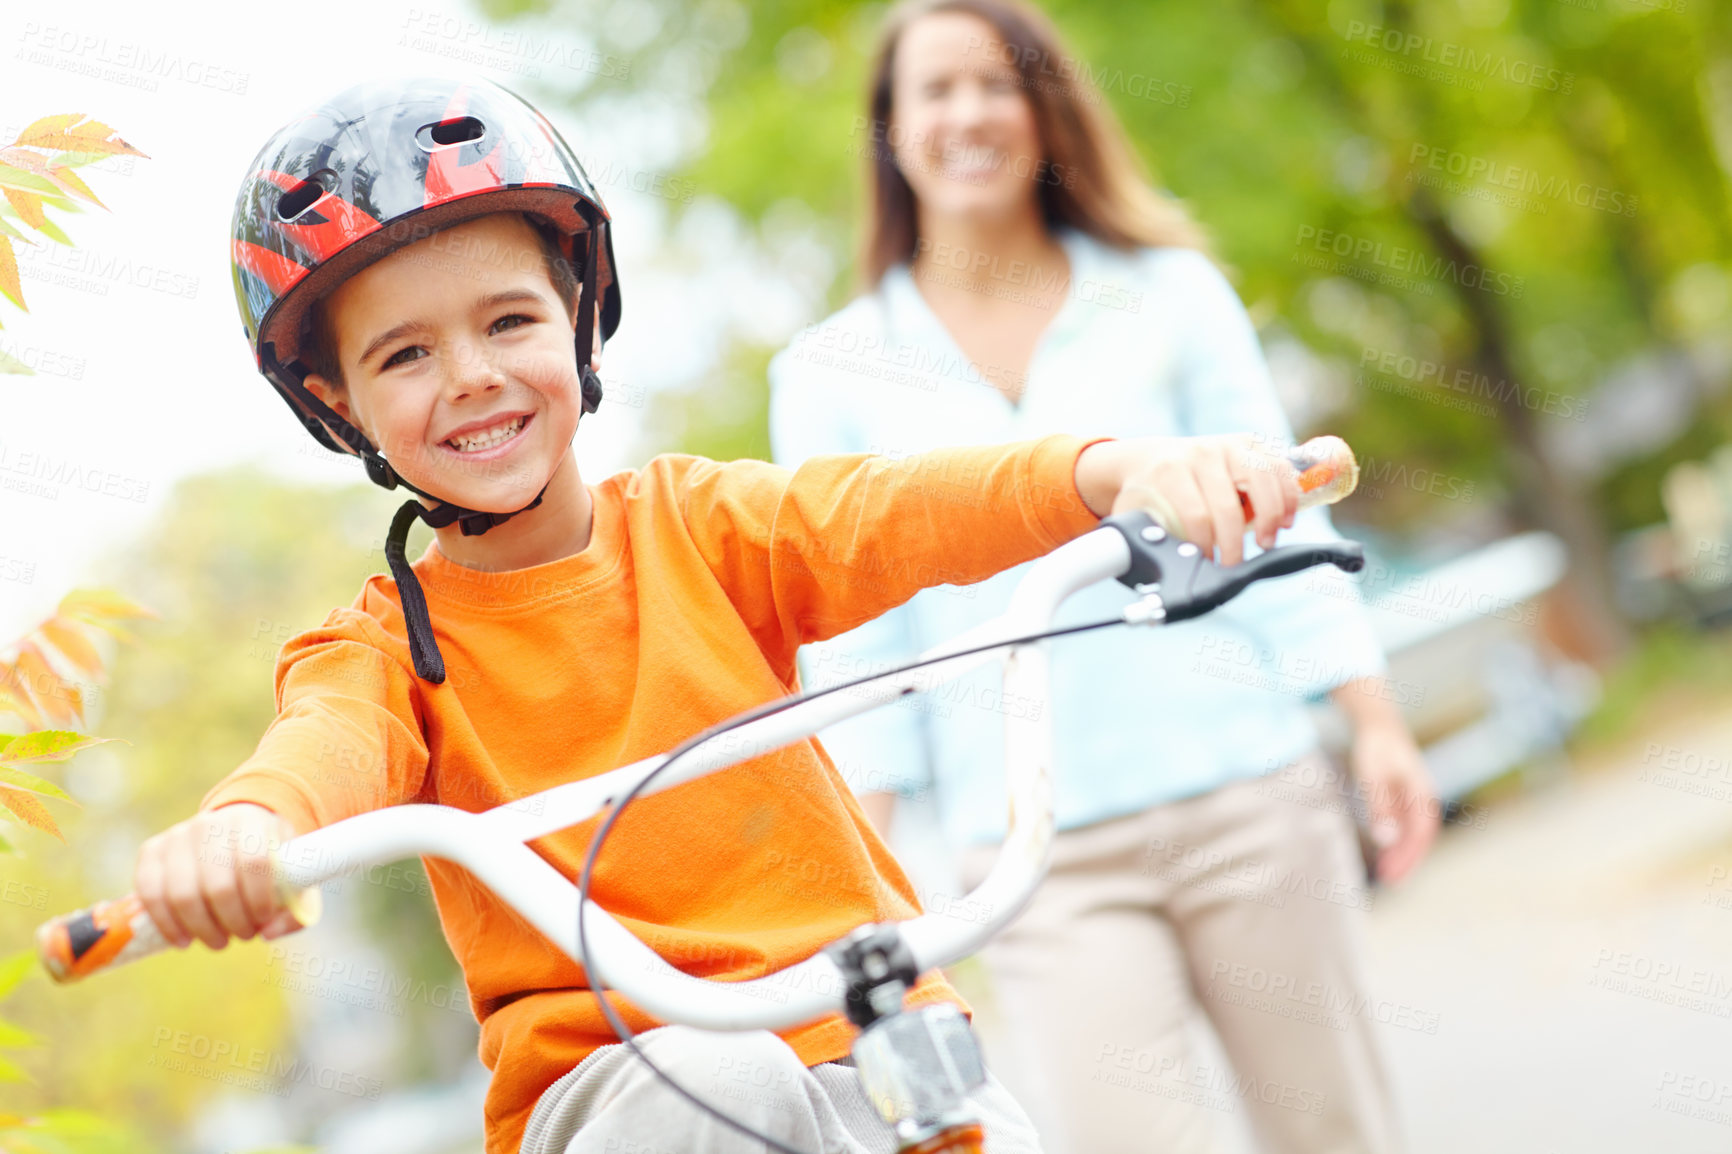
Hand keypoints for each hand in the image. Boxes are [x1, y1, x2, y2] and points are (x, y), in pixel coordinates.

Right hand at [135, 803, 304, 949]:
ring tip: (219, 940)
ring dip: (203, 928)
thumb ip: (294, 910)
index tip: (264, 919)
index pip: (255, 862)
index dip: (259, 899)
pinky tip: (185, 940)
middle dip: (233, 921)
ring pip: (183, 895)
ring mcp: (177, 835)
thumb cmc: (268, 861)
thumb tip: (268, 934)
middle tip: (244, 935)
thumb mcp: (295, 877)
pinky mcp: (152, 850)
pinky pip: (149, 894)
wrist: (235, 831)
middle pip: (218, 885)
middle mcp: (211, 823)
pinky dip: (167, 924)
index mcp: (253, 821)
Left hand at [1074, 435, 1299, 565]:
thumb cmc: (1149, 494)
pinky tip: (1286, 518)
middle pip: (1228, 504)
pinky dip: (1288, 493)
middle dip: (1235, 542)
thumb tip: (1158, 566)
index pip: (1195, 515)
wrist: (1153, 458)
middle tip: (1236, 563)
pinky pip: (1278, 466)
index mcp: (1170, 471)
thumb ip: (1146, 537)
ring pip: (1262, 479)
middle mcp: (1201, 453)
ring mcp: (1228, 444)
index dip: (1205, 546)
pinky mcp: (1250, 442)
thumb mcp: (1136, 514)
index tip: (1208, 565)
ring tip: (1267, 541)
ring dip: (1271, 516)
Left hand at [1351, 721, 1438, 882]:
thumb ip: (1380, 808)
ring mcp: (1417, 799)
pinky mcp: (1407, 799)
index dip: (1409, 856)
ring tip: (1386, 875)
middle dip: (1407, 861)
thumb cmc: (1375, 749)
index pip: (1420, 833)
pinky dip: (1398, 842)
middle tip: (1389, 882)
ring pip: (1414, 834)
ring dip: (1403, 854)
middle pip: (1420, 838)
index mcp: (1421, 793)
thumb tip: (1386, 841)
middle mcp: (1424, 798)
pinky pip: (1407, 826)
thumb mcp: (1372, 777)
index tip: (1393, 874)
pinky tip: (1385, 855)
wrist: (1379, 726)